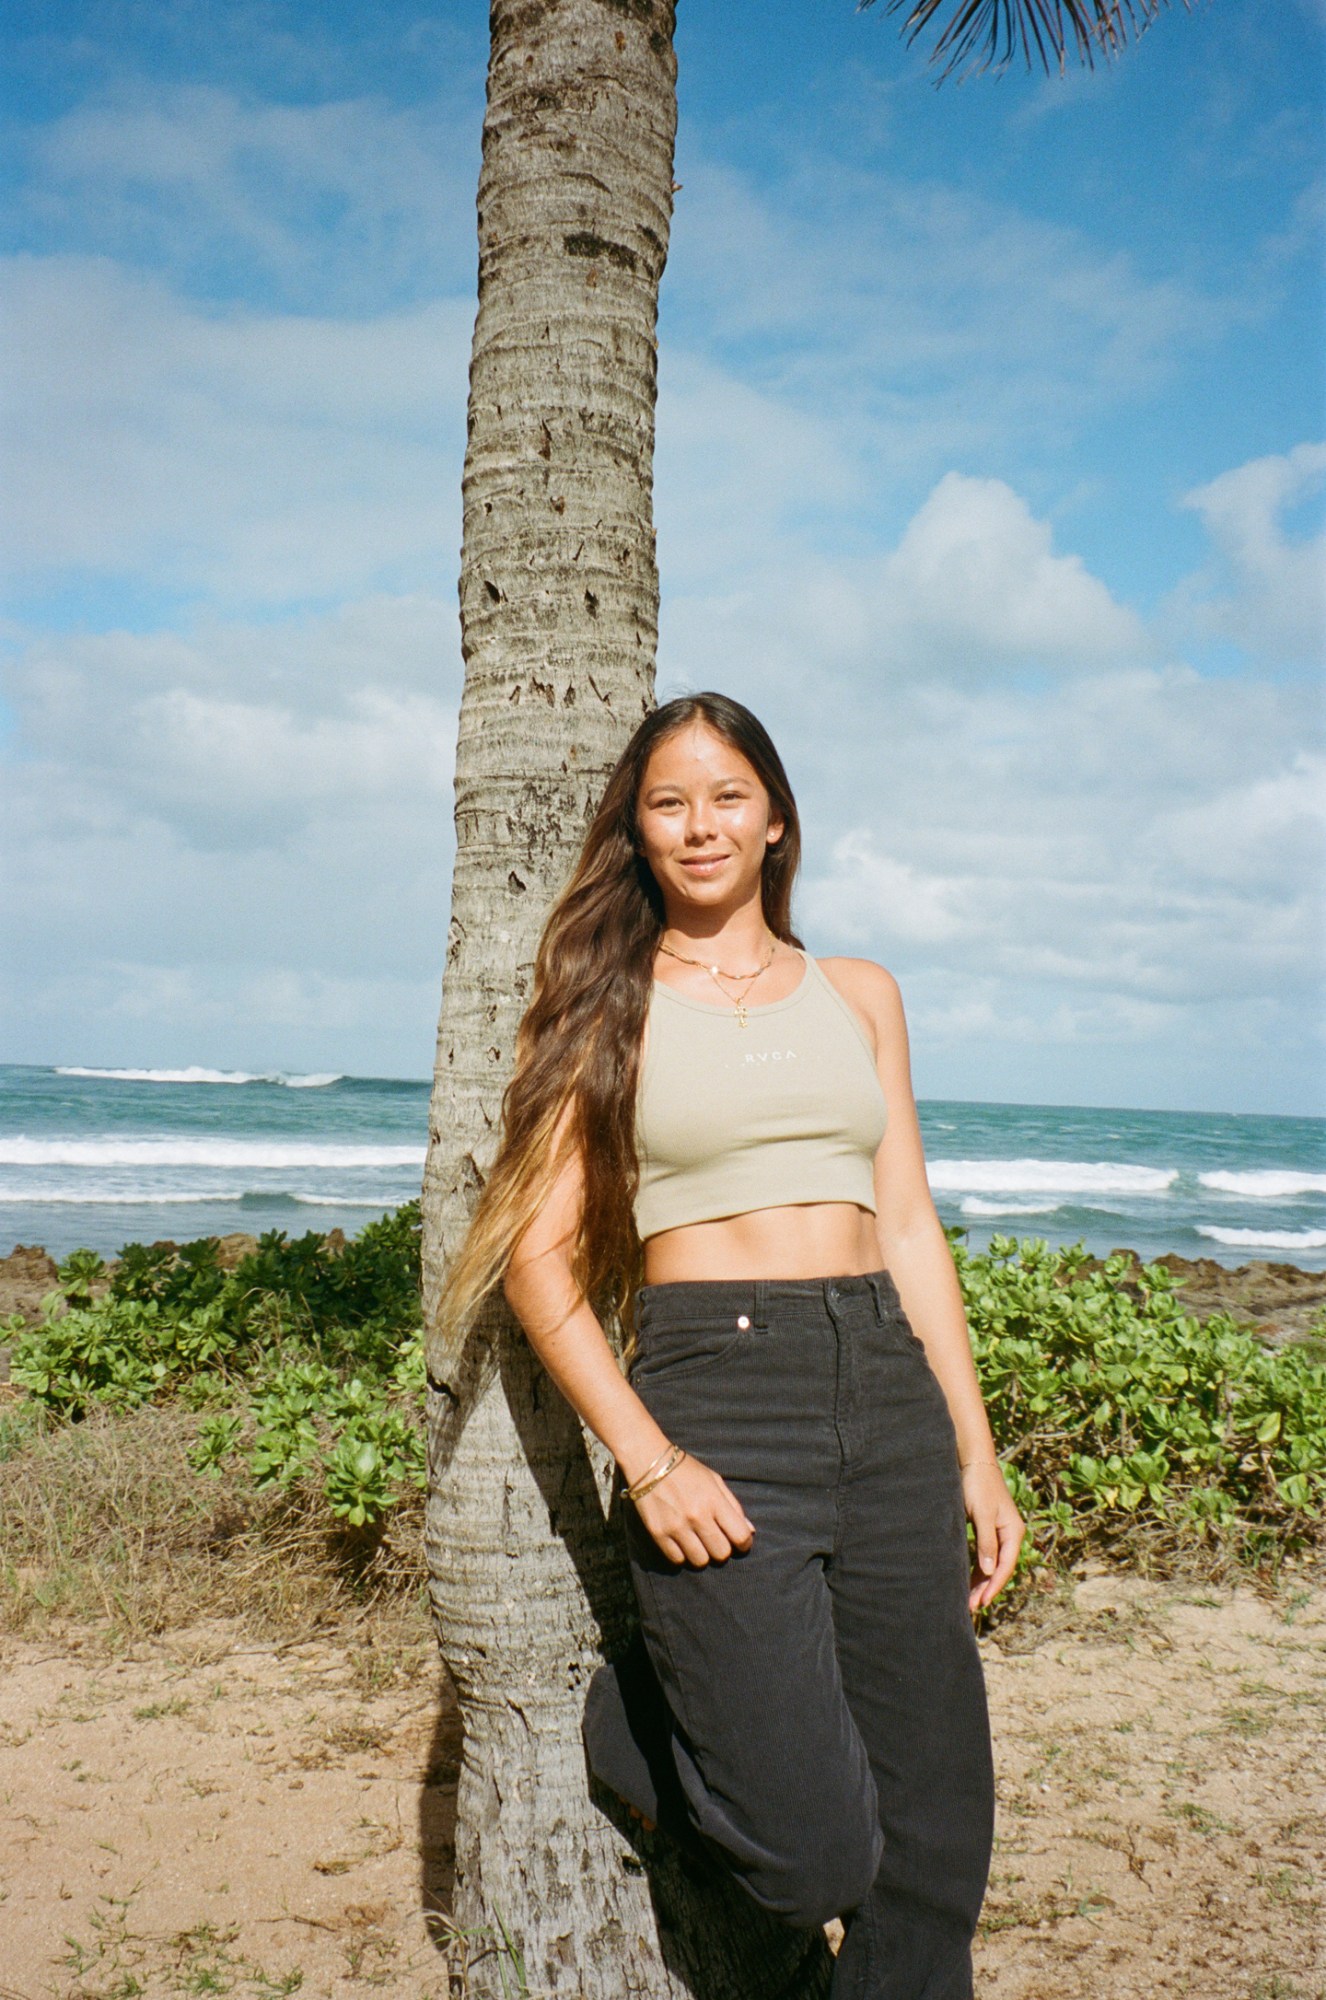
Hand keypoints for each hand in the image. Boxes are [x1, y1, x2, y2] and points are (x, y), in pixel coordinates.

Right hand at [633, 1452, 755, 1566]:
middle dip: (723, 1550)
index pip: (740, 1536)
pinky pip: (677, 1560)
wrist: (649, 1462)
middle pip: (721, 1554)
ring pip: (700, 1561)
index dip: (744, 1544)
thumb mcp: (715, 1480)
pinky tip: (682, 1543)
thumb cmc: (686, 1470)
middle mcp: (697, 1516)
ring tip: (698, 1543)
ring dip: (702, 1555)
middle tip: (716, 1541)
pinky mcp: (658, 1534)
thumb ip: (734, 1506)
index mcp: (714, 1501)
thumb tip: (749, 1532)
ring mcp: (676, 1527)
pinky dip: (682, 1555)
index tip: (740, 1542)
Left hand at [961, 1460, 1024, 1612]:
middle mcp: (1009, 1535)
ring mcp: (999, 1533)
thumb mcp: (982, 1514)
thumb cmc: (978, 1486)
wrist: (974, 1463)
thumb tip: (988, 1571)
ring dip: (981, 1582)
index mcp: (1014, 1532)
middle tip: (971, 1608)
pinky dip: (977, 1569)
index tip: (981, 1602)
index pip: (1005, 1566)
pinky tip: (968, 1581)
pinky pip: (985, 1556)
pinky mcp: (988, 1530)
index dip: (994, 1586)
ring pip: (991, 1564)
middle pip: (999, 1568)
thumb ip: (986, 1542)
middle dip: (986, 1588)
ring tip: (969, 1600)